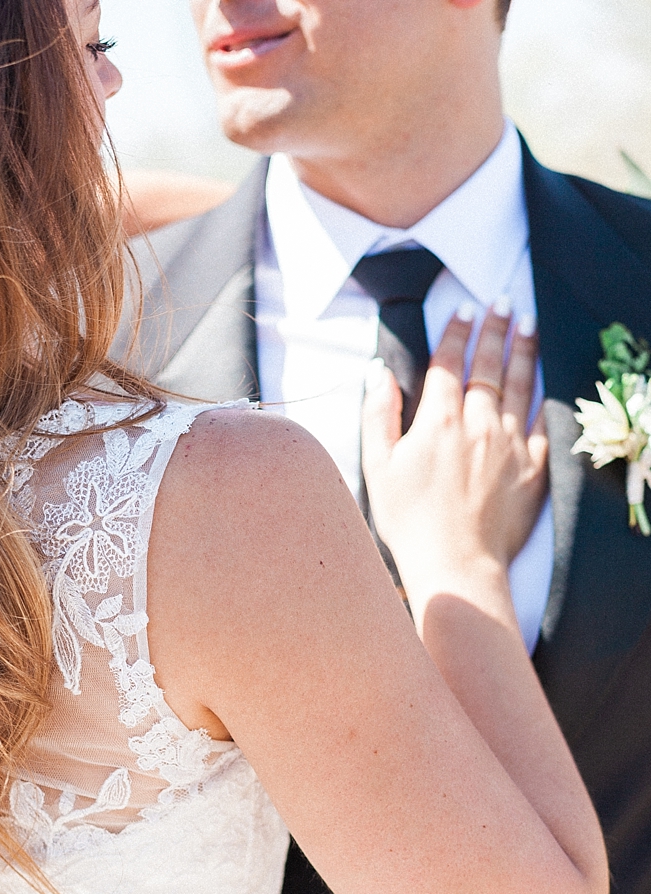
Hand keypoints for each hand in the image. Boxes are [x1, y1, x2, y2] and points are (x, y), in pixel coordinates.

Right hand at [361, 306, 548, 605]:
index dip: (455, 332)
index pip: (448, 363)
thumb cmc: (410, 521)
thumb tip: (379, 376)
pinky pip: (540, 426)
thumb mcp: (377, 468)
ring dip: (522, 351)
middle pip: (488, 366)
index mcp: (438, 421)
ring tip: (527, 325)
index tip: (462, 309)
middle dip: (493, 329)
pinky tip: (542, 387)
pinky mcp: (531, 469)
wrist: (456, 564)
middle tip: (500, 303)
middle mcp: (478, 424)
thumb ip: (378, 417)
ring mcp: (509, 445)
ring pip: (520, 386)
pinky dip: (541, 401)